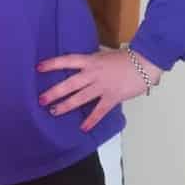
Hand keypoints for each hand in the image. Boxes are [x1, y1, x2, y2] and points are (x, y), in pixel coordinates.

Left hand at [36, 48, 161, 131]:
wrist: (145, 63)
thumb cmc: (127, 58)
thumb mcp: (104, 56)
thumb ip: (93, 62)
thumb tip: (82, 66)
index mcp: (91, 61)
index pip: (68, 61)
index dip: (53, 64)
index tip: (39, 68)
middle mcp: (93, 74)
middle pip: (70, 83)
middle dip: (55, 92)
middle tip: (41, 99)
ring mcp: (102, 86)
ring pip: (80, 98)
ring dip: (66, 105)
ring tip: (54, 112)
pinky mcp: (112, 97)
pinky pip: (99, 111)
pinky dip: (91, 120)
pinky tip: (83, 128)